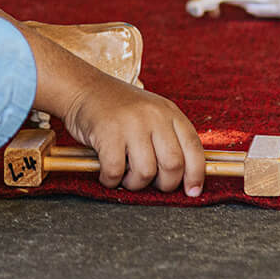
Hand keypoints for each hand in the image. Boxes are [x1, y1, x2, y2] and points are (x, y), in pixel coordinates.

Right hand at [60, 77, 206, 195]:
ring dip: (135, 183)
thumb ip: (168, 137)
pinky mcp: (108, 132)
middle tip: (150, 183)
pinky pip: (116, 171)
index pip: (193, 148)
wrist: (83, 87)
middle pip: (173, 165)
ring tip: (126, 177)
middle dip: (164, 184)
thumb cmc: (117, 108)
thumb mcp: (151, 113)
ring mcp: (131, 123)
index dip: (196, 175)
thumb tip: (184, 177)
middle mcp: (154, 115)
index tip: (192, 191)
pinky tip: (107, 174)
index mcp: (169, 112)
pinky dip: (111, 180)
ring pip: (146, 172)